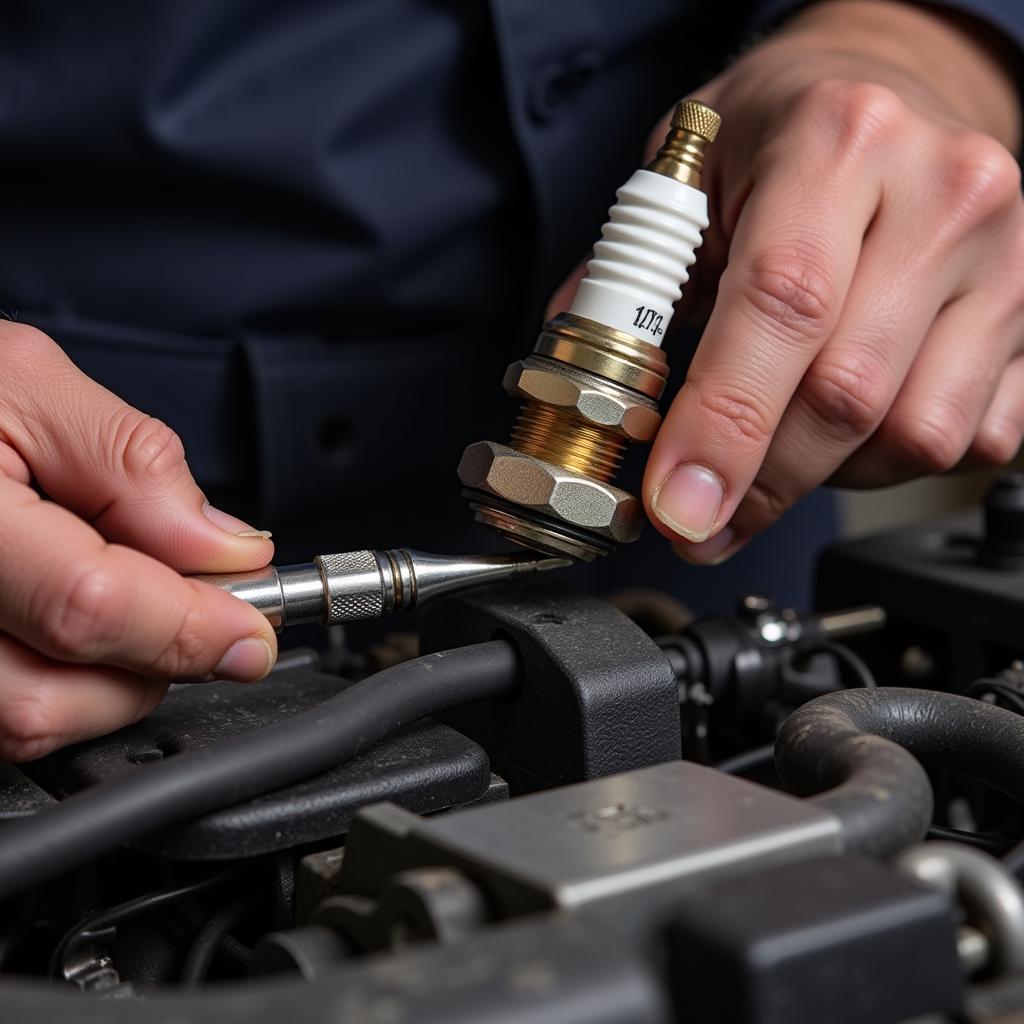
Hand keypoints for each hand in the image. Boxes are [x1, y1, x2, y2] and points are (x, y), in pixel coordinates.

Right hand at [0, 323, 277, 760]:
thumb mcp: (25, 381)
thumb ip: (133, 463)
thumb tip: (226, 550)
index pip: (86, 606)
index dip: (188, 626)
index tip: (251, 631)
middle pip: (50, 699)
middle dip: (150, 662)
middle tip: (189, 603)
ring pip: (21, 725)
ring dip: (107, 680)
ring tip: (121, 598)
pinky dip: (59, 682)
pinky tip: (63, 620)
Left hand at [554, 0, 1022, 562]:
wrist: (899, 88)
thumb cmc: (785, 134)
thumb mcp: (689, 178)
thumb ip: (634, 285)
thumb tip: (590, 399)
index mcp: (838, 144)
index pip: (779, 308)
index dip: (722, 427)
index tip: (676, 504)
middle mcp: (942, 195)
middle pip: (847, 395)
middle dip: (758, 484)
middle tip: (698, 517)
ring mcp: (1005, 259)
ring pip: (915, 436)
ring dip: (826, 476)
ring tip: (778, 446)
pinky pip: (972, 442)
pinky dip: (892, 465)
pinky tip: (849, 429)